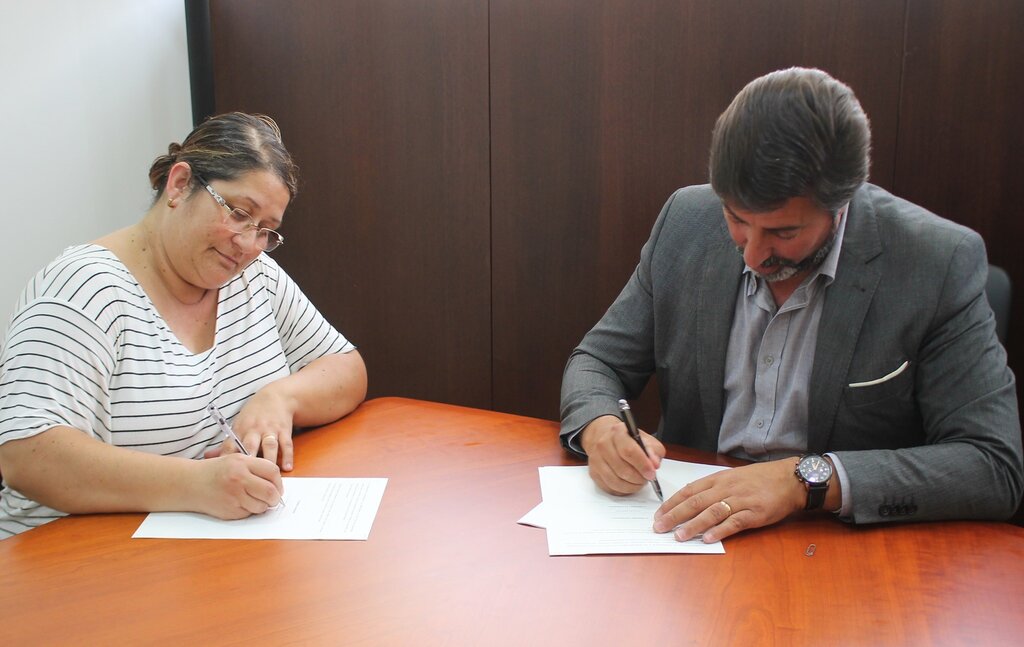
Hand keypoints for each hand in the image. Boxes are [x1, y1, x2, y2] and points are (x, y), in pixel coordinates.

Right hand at [192, 453, 283, 518]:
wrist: (191, 484)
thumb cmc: (216, 471)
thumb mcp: (236, 460)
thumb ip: (257, 467)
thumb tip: (278, 482)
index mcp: (242, 463)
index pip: (272, 472)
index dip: (278, 480)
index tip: (277, 484)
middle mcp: (239, 479)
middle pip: (270, 492)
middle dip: (275, 497)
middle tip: (272, 497)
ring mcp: (234, 497)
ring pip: (262, 506)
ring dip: (262, 505)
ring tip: (252, 498)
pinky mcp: (230, 511)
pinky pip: (249, 514)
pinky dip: (249, 510)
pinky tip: (239, 502)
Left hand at [220, 388, 296, 470]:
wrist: (276, 397)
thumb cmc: (254, 415)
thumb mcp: (238, 425)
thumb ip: (226, 444)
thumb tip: (207, 458)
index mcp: (240, 430)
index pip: (231, 446)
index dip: (228, 459)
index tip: (227, 475)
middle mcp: (254, 430)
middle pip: (250, 446)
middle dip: (249, 460)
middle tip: (248, 478)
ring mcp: (270, 430)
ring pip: (270, 446)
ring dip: (269, 460)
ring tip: (270, 476)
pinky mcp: (284, 430)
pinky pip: (286, 444)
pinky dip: (287, 456)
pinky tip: (286, 467)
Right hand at [581, 414, 665, 494]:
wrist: (608, 439)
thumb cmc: (629, 441)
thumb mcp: (646, 440)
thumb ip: (653, 451)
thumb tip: (654, 464)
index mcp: (618, 432)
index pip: (629, 451)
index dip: (642, 465)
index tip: (651, 474)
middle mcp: (603, 444)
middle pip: (622, 469)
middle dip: (638, 478)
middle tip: (646, 479)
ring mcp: (596, 459)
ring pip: (615, 481)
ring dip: (631, 486)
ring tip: (639, 482)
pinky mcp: (594, 472)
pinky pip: (609, 488)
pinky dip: (622, 490)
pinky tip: (628, 484)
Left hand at [652, 458, 804, 542]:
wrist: (790, 479)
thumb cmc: (760, 478)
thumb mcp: (733, 477)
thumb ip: (714, 487)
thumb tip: (691, 500)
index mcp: (719, 479)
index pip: (689, 490)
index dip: (672, 503)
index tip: (659, 514)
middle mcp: (726, 489)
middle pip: (695, 502)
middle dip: (675, 515)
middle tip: (659, 527)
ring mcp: (740, 501)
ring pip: (711, 513)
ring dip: (693, 525)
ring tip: (679, 536)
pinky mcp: (754, 513)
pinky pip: (734, 523)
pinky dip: (719, 531)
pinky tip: (707, 539)